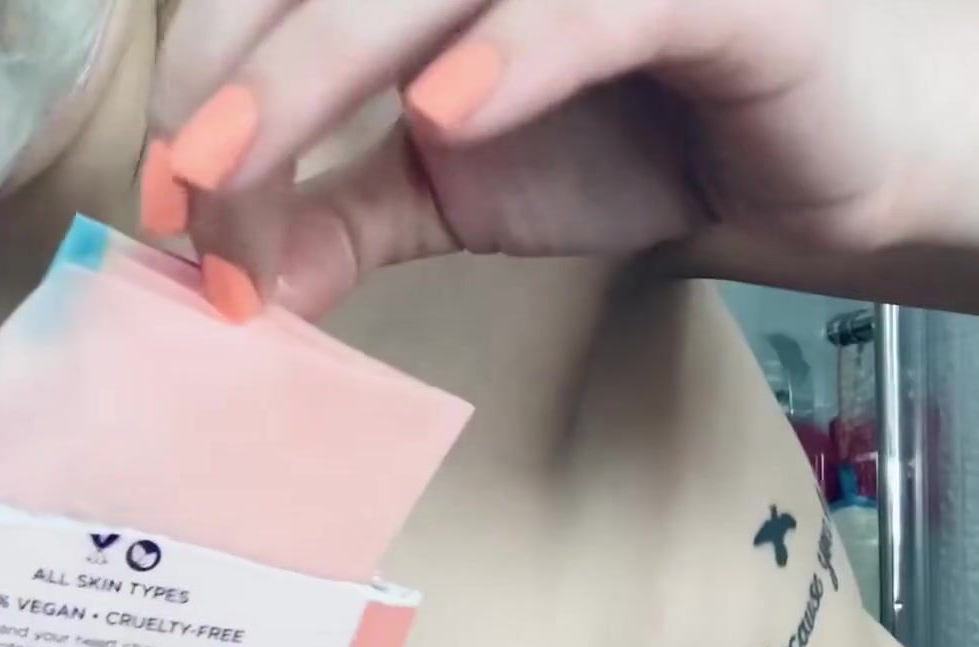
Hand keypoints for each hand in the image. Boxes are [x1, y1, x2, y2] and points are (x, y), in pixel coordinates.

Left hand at [140, 0, 978, 319]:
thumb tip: (229, 285)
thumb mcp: (452, 190)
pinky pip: (594, 1)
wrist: (813, 164)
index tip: (165, 196)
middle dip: (233, 78)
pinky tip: (444, 114)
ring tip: (240, 166)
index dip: (203, 73)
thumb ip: (339, 218)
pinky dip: (518, 51)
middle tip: (182, 189)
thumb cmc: (635, 141)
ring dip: (315, 65)